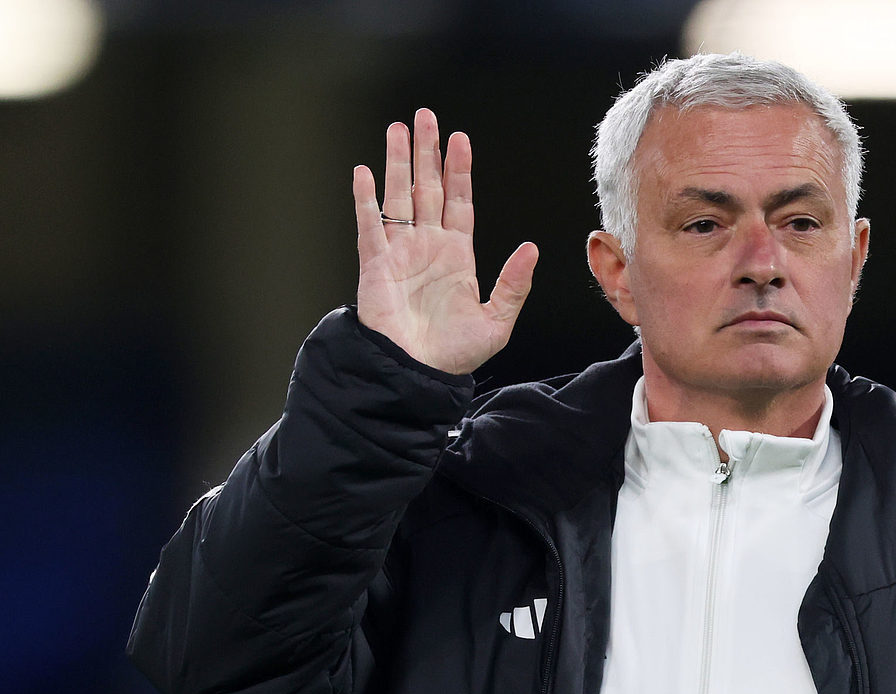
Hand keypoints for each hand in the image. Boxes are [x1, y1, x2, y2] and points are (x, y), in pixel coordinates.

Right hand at [353, 108, 537, 375]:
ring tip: (398, 129)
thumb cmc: (453, 356)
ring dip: (397, 162)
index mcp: (457, 257)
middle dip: (427, 152)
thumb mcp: (497, 322)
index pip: (459, 202)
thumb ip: (513, 284)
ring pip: (398, 196)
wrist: (416, 375)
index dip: (459, 170)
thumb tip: (531, 248)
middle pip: (428, 188)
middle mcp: (428, 247)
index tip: (460, 140)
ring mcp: (400, 253)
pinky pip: (369, 224)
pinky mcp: (375, 265)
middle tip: (425, 116)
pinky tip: (364, 171)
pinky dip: (365, 198)